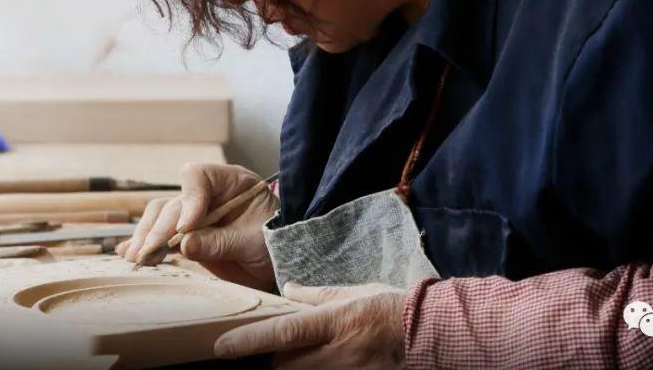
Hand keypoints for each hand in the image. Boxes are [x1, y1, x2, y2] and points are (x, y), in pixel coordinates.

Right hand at [116, 163, 277, 290]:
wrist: (281, 263)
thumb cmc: (276, 243)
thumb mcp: (255, 241)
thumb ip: (222, 242)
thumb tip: (185, 244)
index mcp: (230, 182)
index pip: (198, 176)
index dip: (189, 199)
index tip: (187, 228)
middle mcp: (208, 195)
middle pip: (174, 203)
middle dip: (159, 228)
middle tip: (148, 251)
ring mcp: (195, 216)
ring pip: (160, 217)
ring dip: (146, 237)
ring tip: (136, 257)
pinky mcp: (186, 238)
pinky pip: (161, 236)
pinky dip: (145, 244)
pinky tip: (126, 254)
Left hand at [214, 282, 407, 367]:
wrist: (431, 334)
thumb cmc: (391, 308)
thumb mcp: (353, 293)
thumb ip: (317, 295)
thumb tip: (288, 289)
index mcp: (335, 321)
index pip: (285, 331)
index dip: (251, 341)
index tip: (222, 348)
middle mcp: (338, 351)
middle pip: (285, 366)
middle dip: (275, 363)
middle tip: (276, 355)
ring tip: (299, 360)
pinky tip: (316, 365)